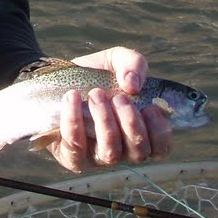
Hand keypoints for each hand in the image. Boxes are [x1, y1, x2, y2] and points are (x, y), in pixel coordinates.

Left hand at [44, 47, 173, 173]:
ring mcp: (98, 156)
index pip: (160, 147)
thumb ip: (134, 63)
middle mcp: (123, 149)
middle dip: (131, 123)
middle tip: (119, 98)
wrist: (56, 78)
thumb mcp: (117, 60)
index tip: (150, 108)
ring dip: (105, 122)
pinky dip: (74, 121)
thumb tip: (132, 85)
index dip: (160, 132)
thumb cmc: (96, 74)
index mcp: (140, 130)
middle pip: (139, 152)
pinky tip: (72, 98)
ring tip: (95, 94)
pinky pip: (76, 147)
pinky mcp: (72, 157)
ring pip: (110, 152)